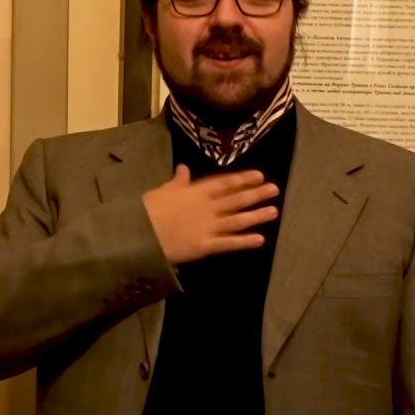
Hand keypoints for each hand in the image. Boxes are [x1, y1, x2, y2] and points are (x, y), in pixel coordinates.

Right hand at [142, 165, 279, 264]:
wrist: (139, 233)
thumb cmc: (146, 210)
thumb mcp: (162, 191)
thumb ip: (177, 182)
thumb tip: (184, 167)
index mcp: (195, 192)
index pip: (224, 183)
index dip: (242, 179)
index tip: (259, 175)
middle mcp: (206, 208)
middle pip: (235, 200)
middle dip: (255, 194)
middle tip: (274, 189)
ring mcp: (207, 227)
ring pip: (237, 220)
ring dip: (256, 216)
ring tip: (273, 211)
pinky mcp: (204, 246)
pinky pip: (228, 243)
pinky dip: (244, 241)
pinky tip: (260, 239)